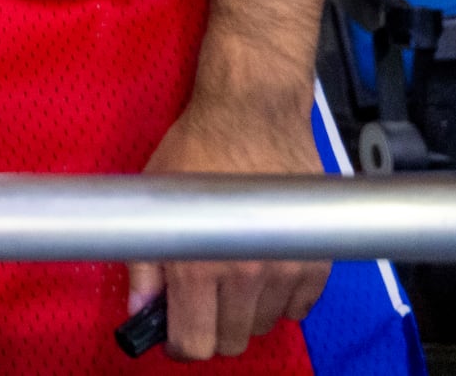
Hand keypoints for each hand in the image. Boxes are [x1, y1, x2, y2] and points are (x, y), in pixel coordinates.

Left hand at [126, 91, 329, 360]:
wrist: (253, 112)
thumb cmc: (198, 146)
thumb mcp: (153, 198)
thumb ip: (143, 260)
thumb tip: (140, 309)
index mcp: (198, 263)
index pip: (195, 342)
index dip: (180, 341)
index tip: (176, 327)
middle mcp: (245, 273)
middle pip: (232, 341)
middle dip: (212, 326)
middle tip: (202, 298)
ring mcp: (286, 268)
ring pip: (264, 325)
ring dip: (246, 311)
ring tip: (232, 274)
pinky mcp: (315, 259)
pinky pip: (298, 308)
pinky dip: (281, 299)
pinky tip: (263, 269)